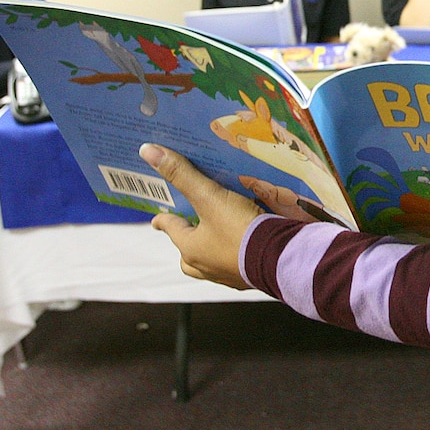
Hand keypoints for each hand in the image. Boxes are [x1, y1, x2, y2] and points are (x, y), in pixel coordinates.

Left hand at [141, 143, 260, 288]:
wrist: (281, 258)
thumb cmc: (240, 230)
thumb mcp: (210, 197)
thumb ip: (183, 175)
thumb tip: (148, 152)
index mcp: (191, 249)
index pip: (172, 230)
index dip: (164, 221)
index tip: (157, 219)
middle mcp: (206, 266)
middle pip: (188, 256)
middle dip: (188, 243)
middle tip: (192, 229)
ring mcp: (229, 274)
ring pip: (212, 263)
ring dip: (213, 251)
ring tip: (221, 236)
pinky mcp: (251, 277)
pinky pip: (238, 266)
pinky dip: (238, 255)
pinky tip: (247, 245)